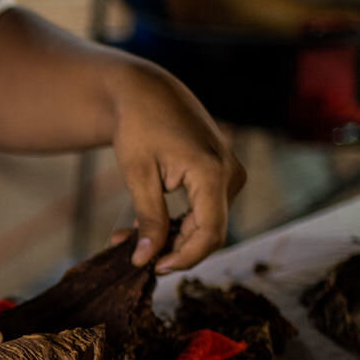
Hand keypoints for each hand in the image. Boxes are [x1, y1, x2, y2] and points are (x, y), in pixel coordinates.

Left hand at [108, 64, 245, 273]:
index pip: (209, 233)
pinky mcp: (222, 175)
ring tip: (128, 238)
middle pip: (209, 232)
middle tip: (132, 255)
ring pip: (206, 224)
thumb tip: (145, 260)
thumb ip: (148, 218)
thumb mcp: (138, 175)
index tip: (153, 267)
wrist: (147, 91)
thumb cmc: (138, 126)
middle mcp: (231, 173)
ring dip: (170, 237)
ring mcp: (230, 173)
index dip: (183, 258)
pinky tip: (144, 225)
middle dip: (172, 249)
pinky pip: (204, 210)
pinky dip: (176, 222)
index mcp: (212, 171)